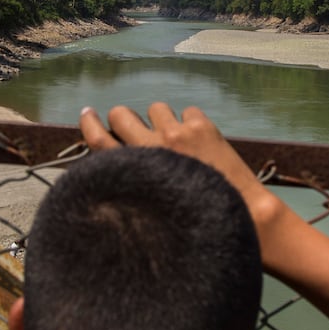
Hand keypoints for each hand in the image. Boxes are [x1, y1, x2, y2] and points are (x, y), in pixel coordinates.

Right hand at [79, 103, 280, 229]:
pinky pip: (188, 111)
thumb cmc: (196, 222)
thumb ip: (137, 183)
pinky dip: (193, 123)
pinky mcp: (203, 127)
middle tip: (136, 129)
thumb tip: (129, 164)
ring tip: (177, 140)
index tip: (88, 114)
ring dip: (162, 120)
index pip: (99, 141)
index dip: (90, 125)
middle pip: (121, 115)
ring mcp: (177, 134)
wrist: (240, 215)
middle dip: (125, 118)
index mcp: (136, 172)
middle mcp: (151, 148)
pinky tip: (203, 143)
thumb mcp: (154, 207)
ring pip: (156, 108)